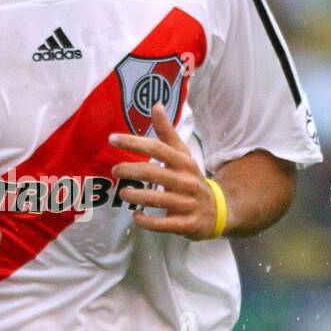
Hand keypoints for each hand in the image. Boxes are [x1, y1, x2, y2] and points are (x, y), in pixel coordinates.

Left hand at [109, 102, 219, 238]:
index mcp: (184, 162)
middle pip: (152, 173)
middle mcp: (186, 181)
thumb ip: (167, 133)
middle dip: (129, 170)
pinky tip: (136, 215)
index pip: (157, 148)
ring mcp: (187, 204)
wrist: (218, 211)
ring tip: (122, 192)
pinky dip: (145, 220)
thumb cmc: (192, 180)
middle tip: (115, 171)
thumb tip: (156, 106)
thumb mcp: (183, 156)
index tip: (112, 139)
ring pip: (155, 199)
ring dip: (134, 195)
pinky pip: (161, 224)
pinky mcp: (186, 224)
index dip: (133, 142)